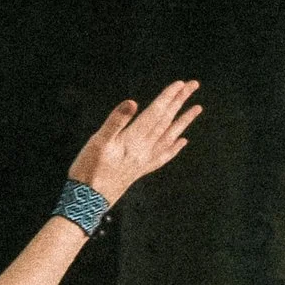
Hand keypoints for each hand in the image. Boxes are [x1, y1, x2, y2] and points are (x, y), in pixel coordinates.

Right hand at [69, 78, 200, 202]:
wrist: (88, 201)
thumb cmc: (89, 169)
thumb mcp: (98, 142)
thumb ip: (116, 121)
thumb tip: (133, 102)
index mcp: (134, 140)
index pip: (155, 114)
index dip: (167, 97)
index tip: (180, 83)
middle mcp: (144, 150)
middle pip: (165, 122)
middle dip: (179, 102)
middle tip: (192, 85)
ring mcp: (145, 161)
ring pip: (169, 137)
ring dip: (183, 121)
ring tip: (196, 109)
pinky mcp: (141, 170)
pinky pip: (163, 156)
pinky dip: (175, 147)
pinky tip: (182, 141)